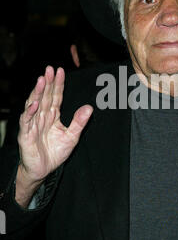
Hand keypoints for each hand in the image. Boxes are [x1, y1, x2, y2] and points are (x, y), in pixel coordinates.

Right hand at [16, 66, 92, 205]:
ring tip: (41, 80)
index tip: (60, 71)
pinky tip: (34, 104)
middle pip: (44, 96)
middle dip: (47, 82)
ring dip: (37, 93)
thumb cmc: (55, 152)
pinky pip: (27, 122)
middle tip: (49, 69)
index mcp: (52, 115)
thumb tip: (90, 107)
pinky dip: (29, 113)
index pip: (55, 96)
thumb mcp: (72, 137)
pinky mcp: (26, 135)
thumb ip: (79, 122)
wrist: (43, 170)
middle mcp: (41, 117)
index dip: (58, 84)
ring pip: (33, 105)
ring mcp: (32, 125)